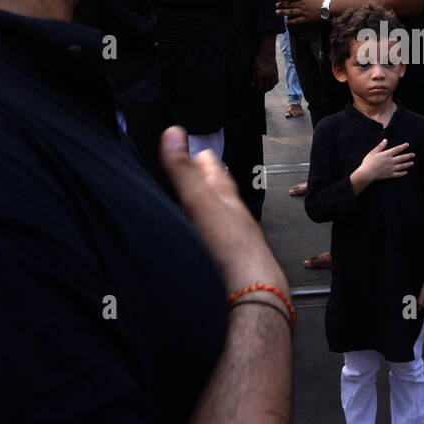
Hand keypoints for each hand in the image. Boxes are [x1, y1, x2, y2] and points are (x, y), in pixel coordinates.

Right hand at [159, 127, 285, 291]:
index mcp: (225, 196)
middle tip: (192, 175)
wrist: (250, 290)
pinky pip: (209, 243)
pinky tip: (194, 243)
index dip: (202, 157)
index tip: (195, 149)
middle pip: (215, 193)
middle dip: (203, 183)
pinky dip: (200, 237)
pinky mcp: (223, 261)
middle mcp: (230, 216)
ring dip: (202, 211)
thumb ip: (184, 170)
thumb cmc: (232, 245)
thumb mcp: (200, 200)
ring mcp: (228, 239)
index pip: (214, 168)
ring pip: (214, 218)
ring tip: (190, 207)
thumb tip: (173, 133)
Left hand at [254, 50, 277, 90]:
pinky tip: (270, 83)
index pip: (260, 86)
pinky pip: (276, 82)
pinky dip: (273, 84)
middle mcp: (268, 75)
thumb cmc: (259, 60)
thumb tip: (252, 85)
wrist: (267, 54)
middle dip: (263, 89)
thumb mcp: (254, 68)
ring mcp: (273, 75)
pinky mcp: (276, 73)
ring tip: (265, 88)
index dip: (258, 88)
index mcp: (261, 74)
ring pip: (272, 86)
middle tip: (261, 89)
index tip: (257, 89)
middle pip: (266, 87)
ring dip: (268, 88)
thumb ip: (254, 78)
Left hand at [277, 0, 323, 24]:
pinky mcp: (307, 18)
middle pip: (290, 4)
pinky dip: (291, 21)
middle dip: (282, 5)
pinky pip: (297, 20)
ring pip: (291, 12)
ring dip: (283, 12)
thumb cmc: (324, 0)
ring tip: (277, 12)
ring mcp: (305, 11)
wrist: (330, 6)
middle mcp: (303, 4)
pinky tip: (286, 22)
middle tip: (276, 5)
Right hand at [357, 138, 414, 181]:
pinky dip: (402, 173)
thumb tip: (385, 140)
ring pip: (402, 166)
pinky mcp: (390, 175)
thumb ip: (380, 146)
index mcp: (387, 155)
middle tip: (413, 155)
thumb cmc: (368, 162)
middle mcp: (391, 161)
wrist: (367, 173)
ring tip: (412, 163)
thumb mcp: (373, 152)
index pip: (397, 149)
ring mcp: (391, 168)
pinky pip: (398, 174)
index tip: (407, 145)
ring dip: (407, 164)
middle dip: (408, 156)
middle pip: (401, 158)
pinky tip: (406, 172)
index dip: (402, 147)